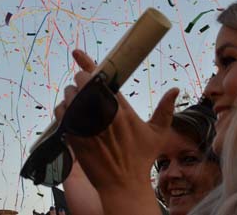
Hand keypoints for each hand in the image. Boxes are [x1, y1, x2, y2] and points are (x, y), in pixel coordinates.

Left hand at [54, 50, 177, 212]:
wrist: (123, 184)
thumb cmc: (141, 159)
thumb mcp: (157, 134)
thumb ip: (164, 109)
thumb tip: (175, 89)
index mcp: (121, 108)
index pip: (100, 78)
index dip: (86, 62)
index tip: (76, 52)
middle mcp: (102, 113)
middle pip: (82, 83)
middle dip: (81, 82)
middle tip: (84, 88)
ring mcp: (87, 124)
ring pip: (70, 97)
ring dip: (71, 96)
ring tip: (77, 103)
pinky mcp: (75, 135)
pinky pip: (62, 113)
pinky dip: (63, 110)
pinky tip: (69, 114)